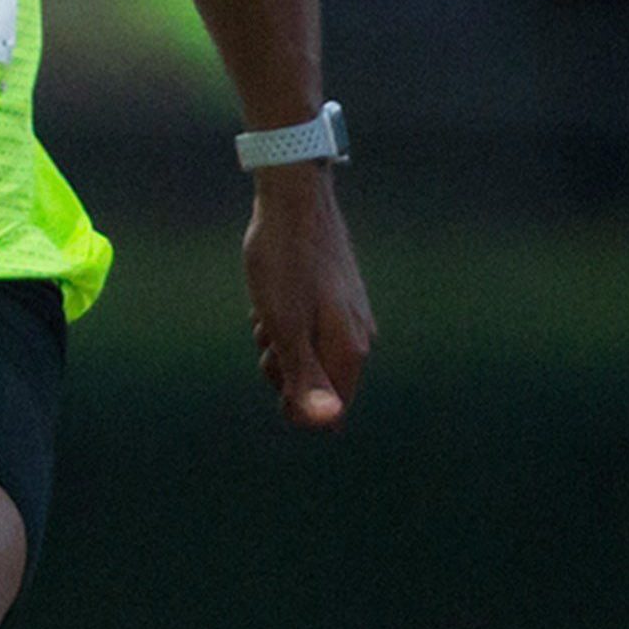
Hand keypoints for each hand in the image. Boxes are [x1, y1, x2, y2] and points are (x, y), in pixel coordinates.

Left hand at [242, 166, 370, 428]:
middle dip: (282, 368)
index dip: (294, 403)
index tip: (275, 367)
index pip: (329, 411)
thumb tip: (328, 424)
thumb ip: (306, 379)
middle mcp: (360, 337)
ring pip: (306, 354)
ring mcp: (351, 316)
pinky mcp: (337, 298)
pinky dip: (281, 320)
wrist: (293, 203)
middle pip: (315, 384)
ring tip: (267, 310)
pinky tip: (271, 296)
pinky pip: (304, 328)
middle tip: (267, 334)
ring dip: (277, 342)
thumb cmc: (284, 265)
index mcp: (351, 351)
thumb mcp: (284, 329)